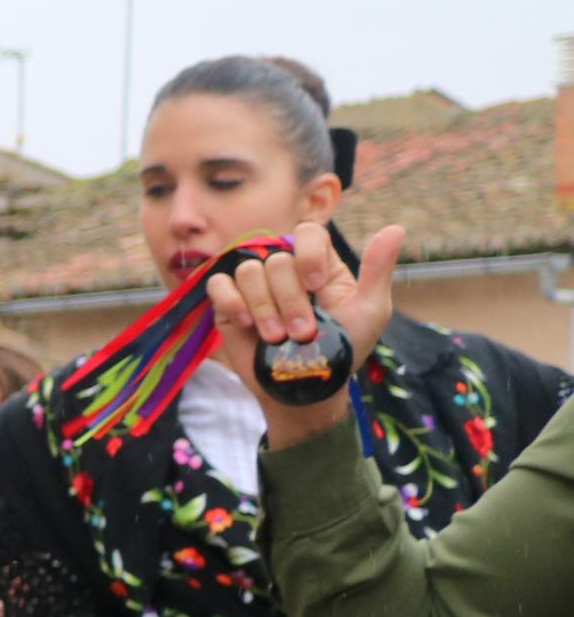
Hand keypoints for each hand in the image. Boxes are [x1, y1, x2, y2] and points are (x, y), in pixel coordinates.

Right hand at [209, 223, 402, 446]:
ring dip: (265, 308)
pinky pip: (219, 285)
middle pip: (277, 260)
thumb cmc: (342, 350)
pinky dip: (232, 303)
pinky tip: (247, 323)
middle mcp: (285, 270)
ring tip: (276, 337)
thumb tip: (397, 228)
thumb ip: (378, 270)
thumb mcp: (370, 311)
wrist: (307, 388)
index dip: (308, 255)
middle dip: (290, 301)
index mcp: (319, 265)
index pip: (307, 233)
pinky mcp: (228, 304)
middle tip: (303, 332)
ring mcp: (255, 286)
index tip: (317, 286)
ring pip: (249, 271)